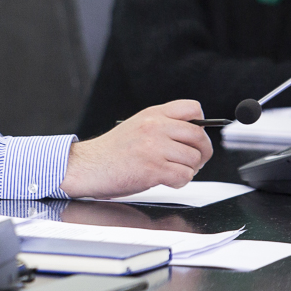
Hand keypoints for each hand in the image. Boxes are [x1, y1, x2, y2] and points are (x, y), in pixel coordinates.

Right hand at [59, 100, 212, 198]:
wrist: (88, 166)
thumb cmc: (112, 152)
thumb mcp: (137, 127)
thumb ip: (163, 126)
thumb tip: (194, 135)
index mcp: (152, 115)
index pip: (192, 109)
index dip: (201, 124)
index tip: (194, 137)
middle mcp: (155, 127)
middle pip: (199, 136)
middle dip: (202, 153)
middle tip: (193, 161)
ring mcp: (154, 147)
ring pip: (194, 159)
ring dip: (188, 170)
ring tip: (171, 171)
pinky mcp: (153, 169)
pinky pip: (184, 176)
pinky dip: (179, 182)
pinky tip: (165, 180)